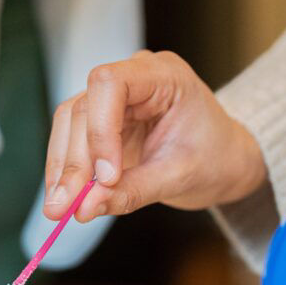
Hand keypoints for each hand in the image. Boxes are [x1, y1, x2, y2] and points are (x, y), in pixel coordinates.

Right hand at [43, 50, 266, 222]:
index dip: (99, 130)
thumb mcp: (180, 178)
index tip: (106, 178)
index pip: (110, 84)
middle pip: (84, 108)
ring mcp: (114, 98)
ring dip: (61, 167)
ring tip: (59, 208)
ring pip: (69, 123)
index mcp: (163, 76)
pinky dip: (65, 170)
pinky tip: (65, 197)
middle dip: (74, 161)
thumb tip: (85, 208)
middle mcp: (133, 77)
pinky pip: (71, 139)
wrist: (225, 160)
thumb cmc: (215, 159)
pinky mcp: (102, 120)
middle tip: (66, 206)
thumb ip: (132, 191)